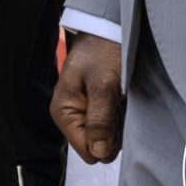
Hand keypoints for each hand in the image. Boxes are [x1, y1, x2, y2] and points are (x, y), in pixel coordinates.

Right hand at [51, 32, 125, 162]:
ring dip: (118, 124)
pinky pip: (111, 128)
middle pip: (97, 147)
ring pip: (106, 139)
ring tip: (120, 100)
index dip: (106, 141)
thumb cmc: (102, 54)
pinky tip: (121, 101)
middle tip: (119, 106)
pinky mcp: (95, 109)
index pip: (87, 151)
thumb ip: (99, 120)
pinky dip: (120, 118)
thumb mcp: (103, 86)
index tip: (115, 118)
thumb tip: (98, 154)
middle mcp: (70, 116)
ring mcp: (83, 114)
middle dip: (113, 133)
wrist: (107, 31)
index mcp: (63, 112)